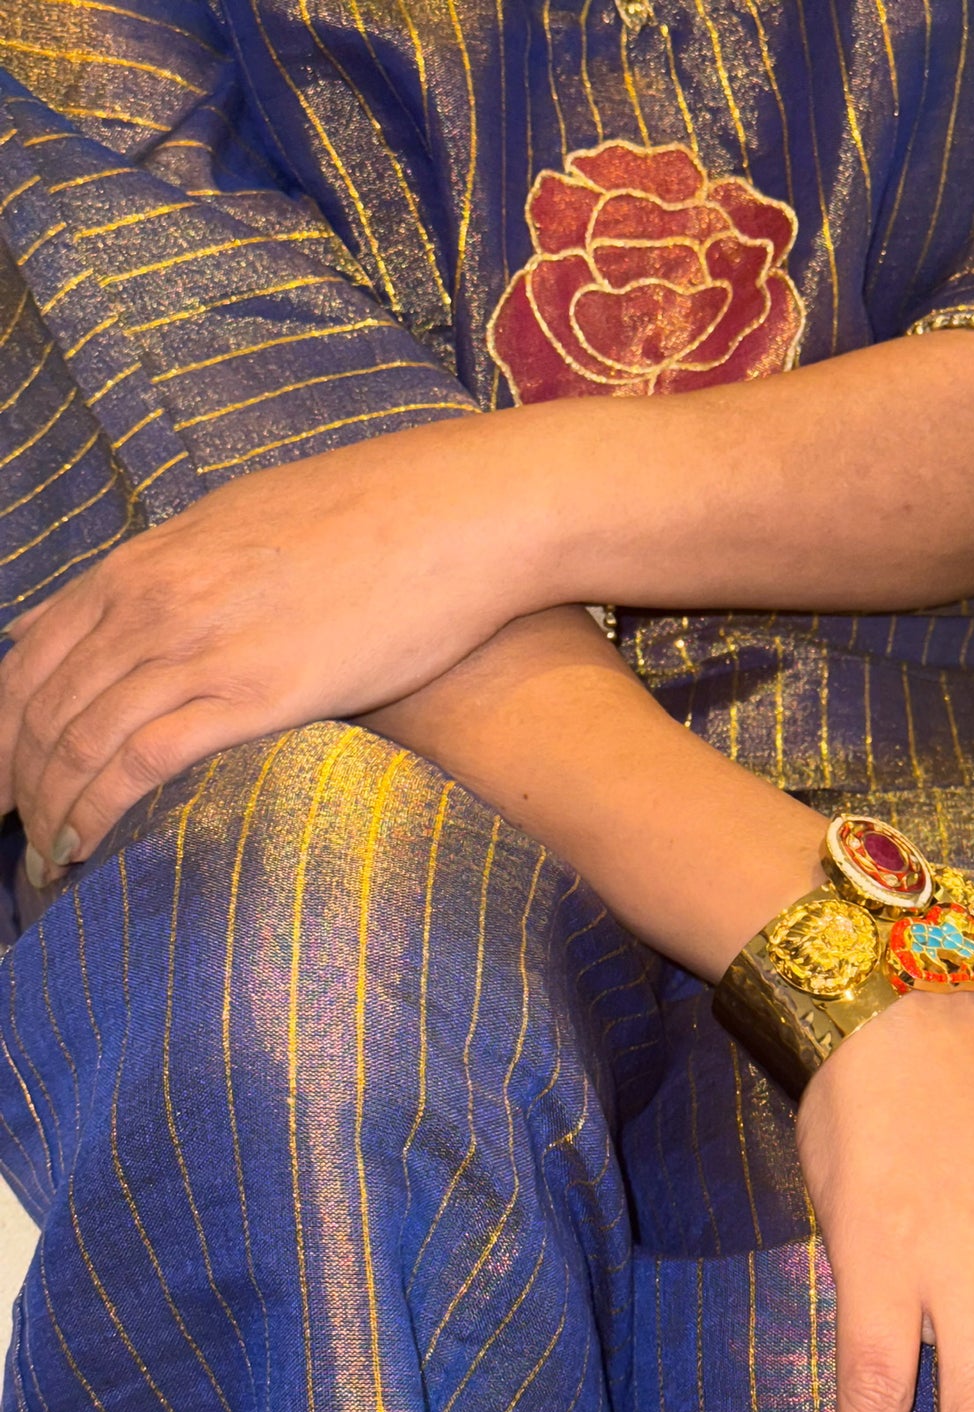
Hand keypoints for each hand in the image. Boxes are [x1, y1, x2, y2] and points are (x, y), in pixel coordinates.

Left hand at [0, 415, 546, 874]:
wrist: (456, 516)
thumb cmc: (369, 520)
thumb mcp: (245, 528)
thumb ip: (182, 575)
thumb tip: (153, 609)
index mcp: (142, 562)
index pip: (26, 657)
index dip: (0, 728)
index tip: (3, 778)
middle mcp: (151, 601)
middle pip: (38, 707)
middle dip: (11, 781)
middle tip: (7, 833)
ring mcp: (197, 645)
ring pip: (78, 741)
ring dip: (49, 811)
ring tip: (45, 862)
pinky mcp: (253, 693)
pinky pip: (139, 762)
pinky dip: (97, 811)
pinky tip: (86, 847)